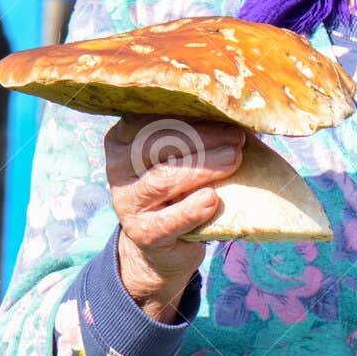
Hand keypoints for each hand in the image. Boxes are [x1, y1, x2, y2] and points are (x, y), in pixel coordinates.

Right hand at [104, 115, 246, 321]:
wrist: (162, 243)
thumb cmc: (177, 189)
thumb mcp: (180, 158)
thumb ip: (196, 136)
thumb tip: (239, 115)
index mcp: (123, 140)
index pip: (151, 118)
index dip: (189, 114)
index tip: (223, 112)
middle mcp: (118, 168)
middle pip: (157, 144)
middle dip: (202, 138)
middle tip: (237, 138)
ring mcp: (127, 203)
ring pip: (163, 178)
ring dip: (203, 168)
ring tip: (234, 160)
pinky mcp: (141, 233)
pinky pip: (168, 220)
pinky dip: (192, 209)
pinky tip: (212, 200)